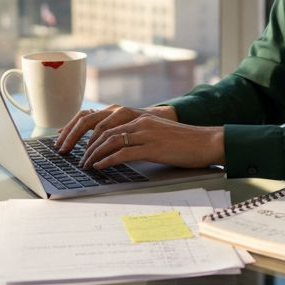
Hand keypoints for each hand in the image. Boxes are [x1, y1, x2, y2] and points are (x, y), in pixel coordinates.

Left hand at [75, 111, 223, 170]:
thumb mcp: (158, 134)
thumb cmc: (185, 142)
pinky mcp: (152, 148)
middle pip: (103, 130)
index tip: (80, 146)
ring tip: (86, 165)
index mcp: (141, 118)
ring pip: (110, 141)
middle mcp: (140, 122)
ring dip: (94, 154)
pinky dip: (107, 160)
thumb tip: (121, 149)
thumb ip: (140, 137)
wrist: (206, 142)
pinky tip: (100, 166)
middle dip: (86, 145)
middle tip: (77, 158)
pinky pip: (123, 152)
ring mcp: (146, 134)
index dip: (89, 135)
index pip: (106, 123)